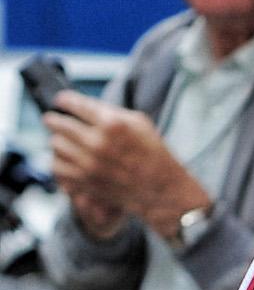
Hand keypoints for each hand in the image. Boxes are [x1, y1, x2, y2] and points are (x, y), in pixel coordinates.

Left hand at [46, 93, 209, 242]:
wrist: (163, 189)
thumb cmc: (154, 154)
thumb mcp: (140, 122)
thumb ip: (111, 111)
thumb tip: (84, 106)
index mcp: (112, 124)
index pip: (74, 104)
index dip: (64, 100)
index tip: (61, 101)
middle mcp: (98, 143)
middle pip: (59, 124)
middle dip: (54, 119)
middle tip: (53, 119)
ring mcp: (90, 164)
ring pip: (55, 144)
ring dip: (58, 140)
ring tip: (63, 140)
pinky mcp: (86, 182)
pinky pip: (57, 167)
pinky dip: (59, 161)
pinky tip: (66, 159)